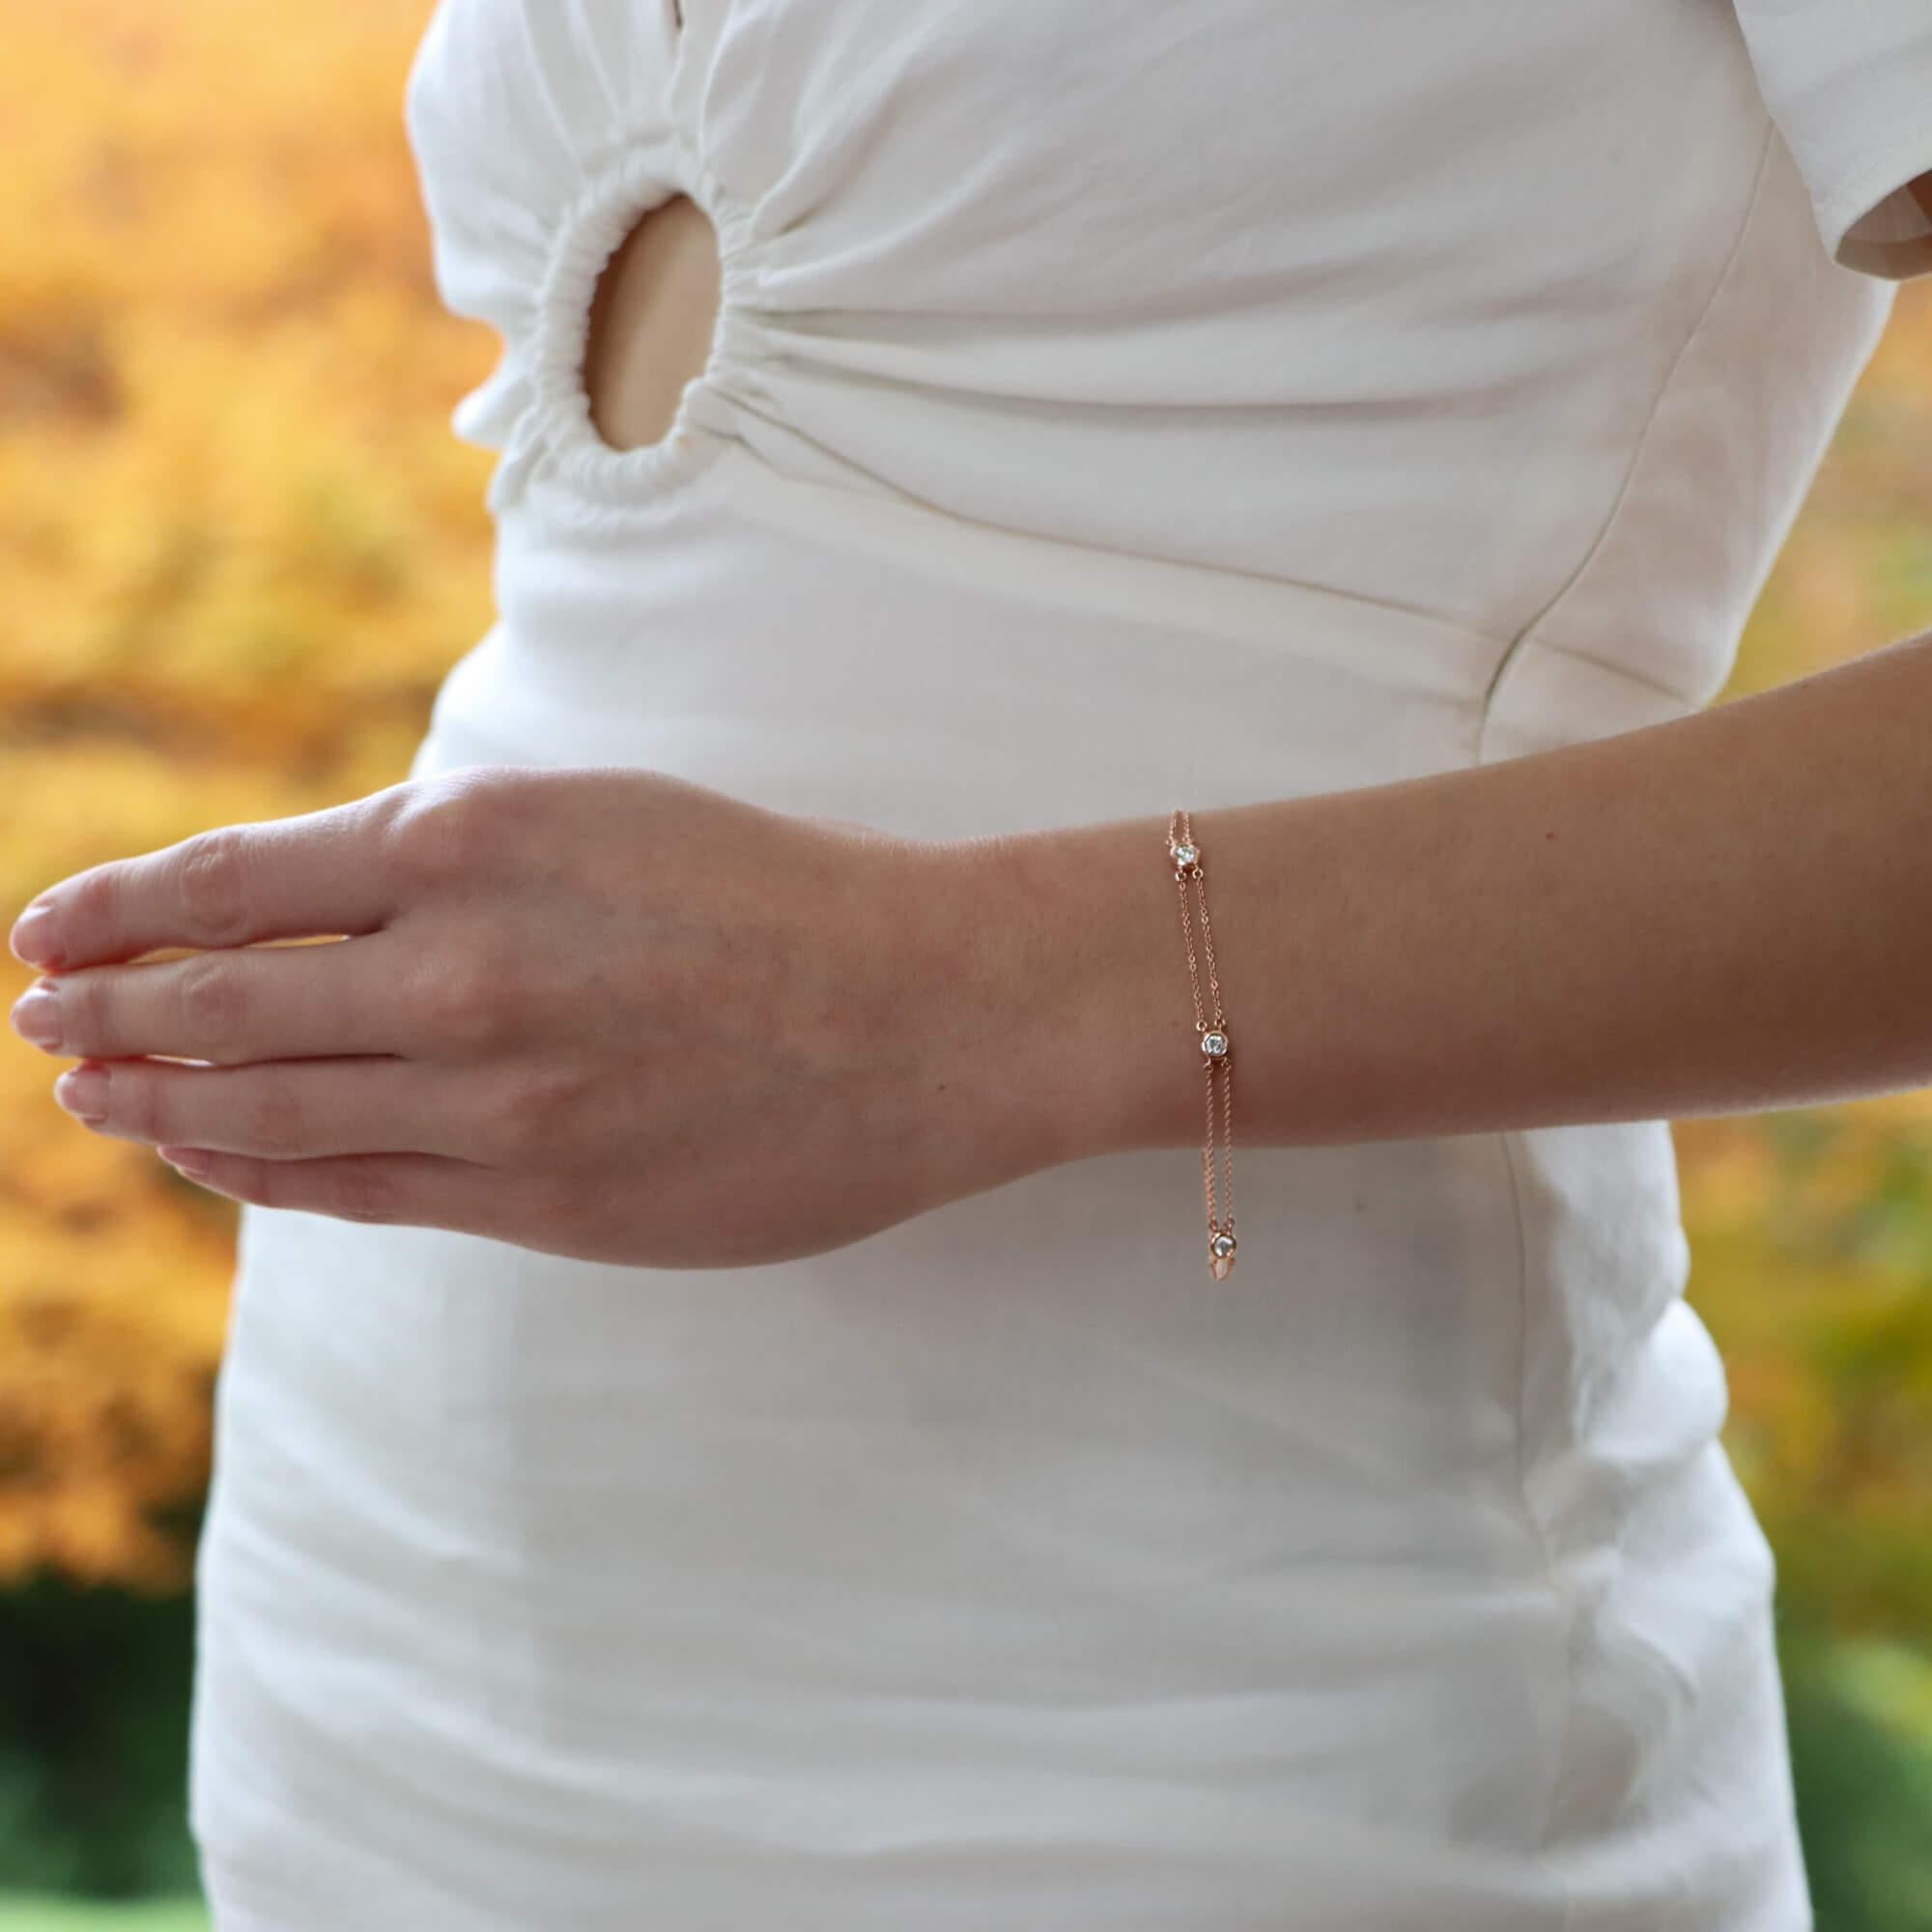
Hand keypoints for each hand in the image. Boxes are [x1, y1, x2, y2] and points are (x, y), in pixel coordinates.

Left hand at [6, 766, 1060, 1266]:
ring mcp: (497, 1095)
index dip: (114, 910)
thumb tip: (310, 902)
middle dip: (103, 1013)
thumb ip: (451, 854)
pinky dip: (257, 1171)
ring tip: (88, 1097)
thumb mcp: (600, 814)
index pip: (234, 882)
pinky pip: (354, 1189)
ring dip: (158, 1099)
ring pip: (269, 1106)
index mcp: (475, 842)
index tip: (42, 934)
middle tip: (32, 1024)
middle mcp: (461, 968)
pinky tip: (207, 1155)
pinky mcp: (541, 1197)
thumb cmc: (776, 892)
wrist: (929, 1012)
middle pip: (221, 1001)